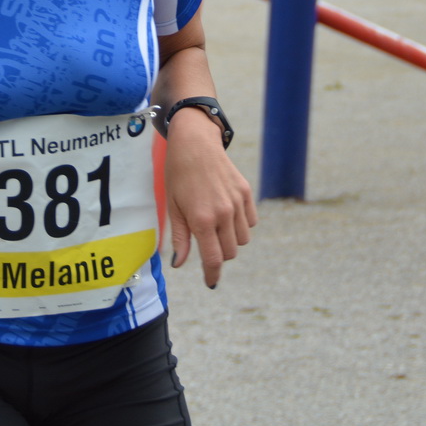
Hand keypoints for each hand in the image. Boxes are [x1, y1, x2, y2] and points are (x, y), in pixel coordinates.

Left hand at [164, 109, 255, 287]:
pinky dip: (242, 225)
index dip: (212, 275)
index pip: (214, 259)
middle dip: (219, 255)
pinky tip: (227, 214)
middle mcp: (223, 213)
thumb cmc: (178, 174)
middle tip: (206, 244)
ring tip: (216, 226)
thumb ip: (180, 238)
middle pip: (230, 252)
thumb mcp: (173, 207)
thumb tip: (179, 264)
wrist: (195, 142)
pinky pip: (251, 222)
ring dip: (231, 240)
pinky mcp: (246, 192)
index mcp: (202, 219)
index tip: (210, 283)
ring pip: (243, 239)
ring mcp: (237, 202)